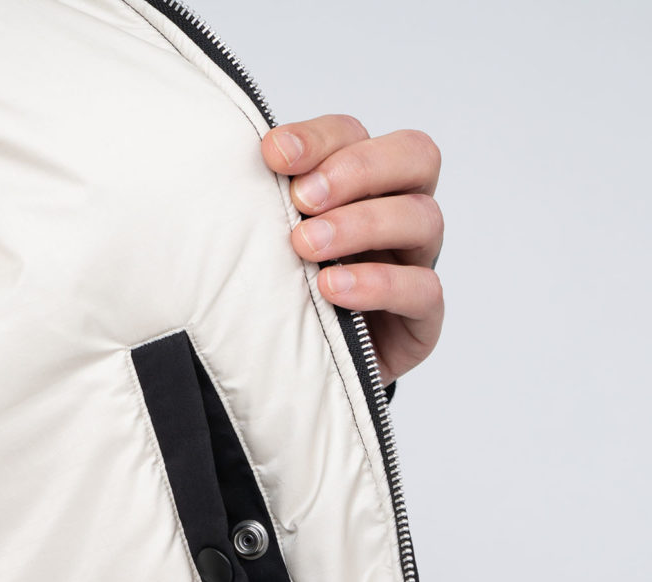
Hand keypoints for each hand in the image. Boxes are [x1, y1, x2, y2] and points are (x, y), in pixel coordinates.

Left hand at [261, 115, 443, 386]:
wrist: (295, 375)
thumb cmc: (280, 298)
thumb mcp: (266, 245)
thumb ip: (261, 207)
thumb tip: (227, 168)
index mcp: (360, 185)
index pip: (356, 136)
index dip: (319, 138)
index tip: (272, 155)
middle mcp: (396, 214)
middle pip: (414, 158)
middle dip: (357, 170)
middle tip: (303, 200)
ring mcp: (415, 264)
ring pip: (423, 218)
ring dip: (363, 224)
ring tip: (308, 247)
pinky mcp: (422, 319)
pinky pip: (423, 290)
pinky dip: (379, 284)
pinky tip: (333, 288)